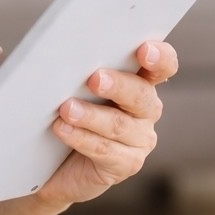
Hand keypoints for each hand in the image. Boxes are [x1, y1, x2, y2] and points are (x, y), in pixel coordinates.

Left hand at [35, 40, 175, 210]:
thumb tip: (66, 58)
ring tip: (67, 109)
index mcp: (140, 82)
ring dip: (91, 115)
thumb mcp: (75, 88)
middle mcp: (146, 110)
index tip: (145, 50)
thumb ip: (81, 71)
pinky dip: (81, 138)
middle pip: (141, 95)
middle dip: (118, 85)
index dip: (159, 58)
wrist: (54, 162)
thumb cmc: (66, 113)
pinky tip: (62, 129)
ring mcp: (139, 139)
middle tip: (95, 79)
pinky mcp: (125, 164)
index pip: (161, 67)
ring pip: (119, 124)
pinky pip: (105, 150)